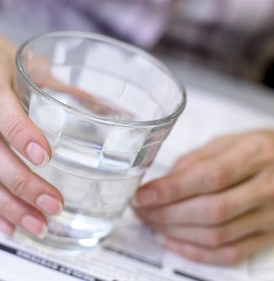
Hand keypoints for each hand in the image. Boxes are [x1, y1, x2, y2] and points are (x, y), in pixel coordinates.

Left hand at [134, 130, 273, 264]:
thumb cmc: (254, 150)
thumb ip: (194, 161)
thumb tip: (160, 185)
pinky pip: (230, 254)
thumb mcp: (226, 142)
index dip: (171, 189)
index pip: (210, 176)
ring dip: (176, 232)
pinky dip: (197, 252)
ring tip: (151, 222)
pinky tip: (173, 241)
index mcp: (256, 154)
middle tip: (141, 210)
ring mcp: (271, 216)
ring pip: (218, 235)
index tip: (142, 195)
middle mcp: (268, 187)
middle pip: (212, 210)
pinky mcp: (269, 237)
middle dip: (167, 213)